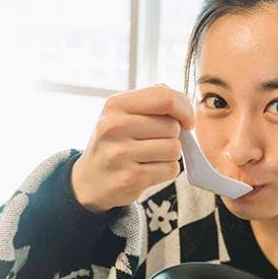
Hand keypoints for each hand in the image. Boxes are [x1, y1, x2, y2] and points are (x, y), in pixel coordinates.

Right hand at [71, 84, 195, 212]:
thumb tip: (185, 107)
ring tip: (150, 156)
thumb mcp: (122, 115)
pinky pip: (171, 169)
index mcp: (115, 105)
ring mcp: (120, 154)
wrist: (90, 180)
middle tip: (154, 142)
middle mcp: (114, 127)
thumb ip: (153, 103)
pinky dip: (167, 170)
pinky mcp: (130, 178)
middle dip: (172, 135)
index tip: (186, 120)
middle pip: (172, 126)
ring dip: (170, 154)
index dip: (184, 108)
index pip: (165, 98)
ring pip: (174, 148)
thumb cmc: (115, 143)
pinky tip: (149, 169)